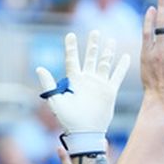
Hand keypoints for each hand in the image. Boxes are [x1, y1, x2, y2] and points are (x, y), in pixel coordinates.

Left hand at [36, 30, 129, 154]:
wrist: (84, 131)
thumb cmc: (68, 118)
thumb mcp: (55, 100)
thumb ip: (48, 83)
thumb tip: (39, 68)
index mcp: (73, 80)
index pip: (72, 59)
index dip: (71, 47)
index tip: (70, 35)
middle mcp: (87, 80)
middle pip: (90, 57)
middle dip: (92, 45)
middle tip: (95, 31)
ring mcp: (99, 84)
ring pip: (105, 63)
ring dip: (107, 52)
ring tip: (110, 40)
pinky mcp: (110, 91)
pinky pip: (117, 76)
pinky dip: (122, 66)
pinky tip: (125, 56)